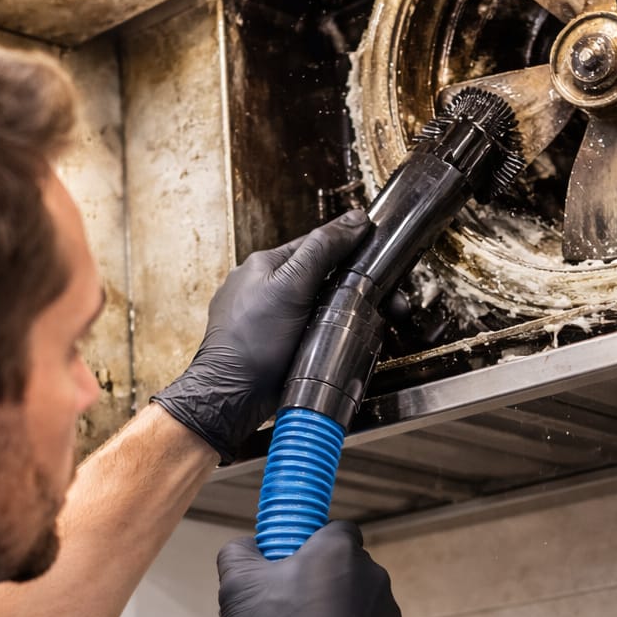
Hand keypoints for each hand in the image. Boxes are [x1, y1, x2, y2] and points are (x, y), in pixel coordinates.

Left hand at [152, 211, 368, 462]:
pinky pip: (309, 330)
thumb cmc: (252, 342)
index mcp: (265, 265)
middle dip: (354, 288)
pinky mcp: (273, 345)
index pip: (317, 245)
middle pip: (321, 277)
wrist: (232, 396)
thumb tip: (354, 220)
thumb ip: (322, 251)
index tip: (381, 257)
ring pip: (318, 306)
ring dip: (344, 313)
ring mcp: (268, 318)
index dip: (352, 250)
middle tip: (384, 302)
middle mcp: (263, 288)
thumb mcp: (291, 286)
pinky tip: (344, 342)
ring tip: (370, 324)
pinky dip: (329, 333)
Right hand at [217, 524, 403, 616]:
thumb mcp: (238, 586)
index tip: (289, 563)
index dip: (311, 544)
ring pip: (357, 605)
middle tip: (289, 609)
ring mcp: (387, 614)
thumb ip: (238, 552)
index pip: (334, 530)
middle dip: (321, 584)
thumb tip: (245, 547)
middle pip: (345, 570)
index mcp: (339, 551)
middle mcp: (373, 576)